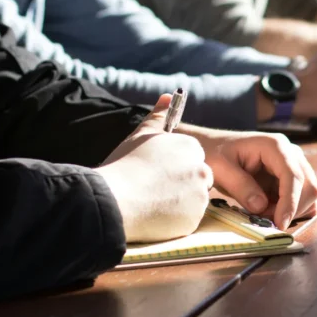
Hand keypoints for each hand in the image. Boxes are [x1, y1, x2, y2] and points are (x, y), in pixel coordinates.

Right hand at [96, 94, 212, 242]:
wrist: (114, 200)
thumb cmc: (125, 165)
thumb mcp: (141, 135)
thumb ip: (158, 116)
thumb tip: (168, 96)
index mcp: (191, 148)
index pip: (193, 158)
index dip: (174, 167)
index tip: (157, 173)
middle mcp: (201, 170)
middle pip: (198, 179)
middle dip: (182, 185)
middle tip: (155, 190)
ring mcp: (200, 196)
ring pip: (194, 200)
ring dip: (179, 203)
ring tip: (152, 202)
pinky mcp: (195, 219)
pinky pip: (188, 220)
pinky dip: (176, 220)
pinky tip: (155, 215)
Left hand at [196, 131, 316, 229]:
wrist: (214, 148)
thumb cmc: (215, 153)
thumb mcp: (220, 168)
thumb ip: (240, 186)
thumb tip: (261, 206)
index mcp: (275, 146)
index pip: (293, 175)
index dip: (290, 202)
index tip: (280, 223)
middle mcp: (291, 153)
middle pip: (309, 186)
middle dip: (291, 209)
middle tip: (264, 220)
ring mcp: (294, 165)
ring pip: (309, 194)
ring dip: (291, 211)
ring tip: (263, 213)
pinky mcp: (291, 177)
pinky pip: (303, 198)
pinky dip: (292, 210)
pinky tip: (271, 211)